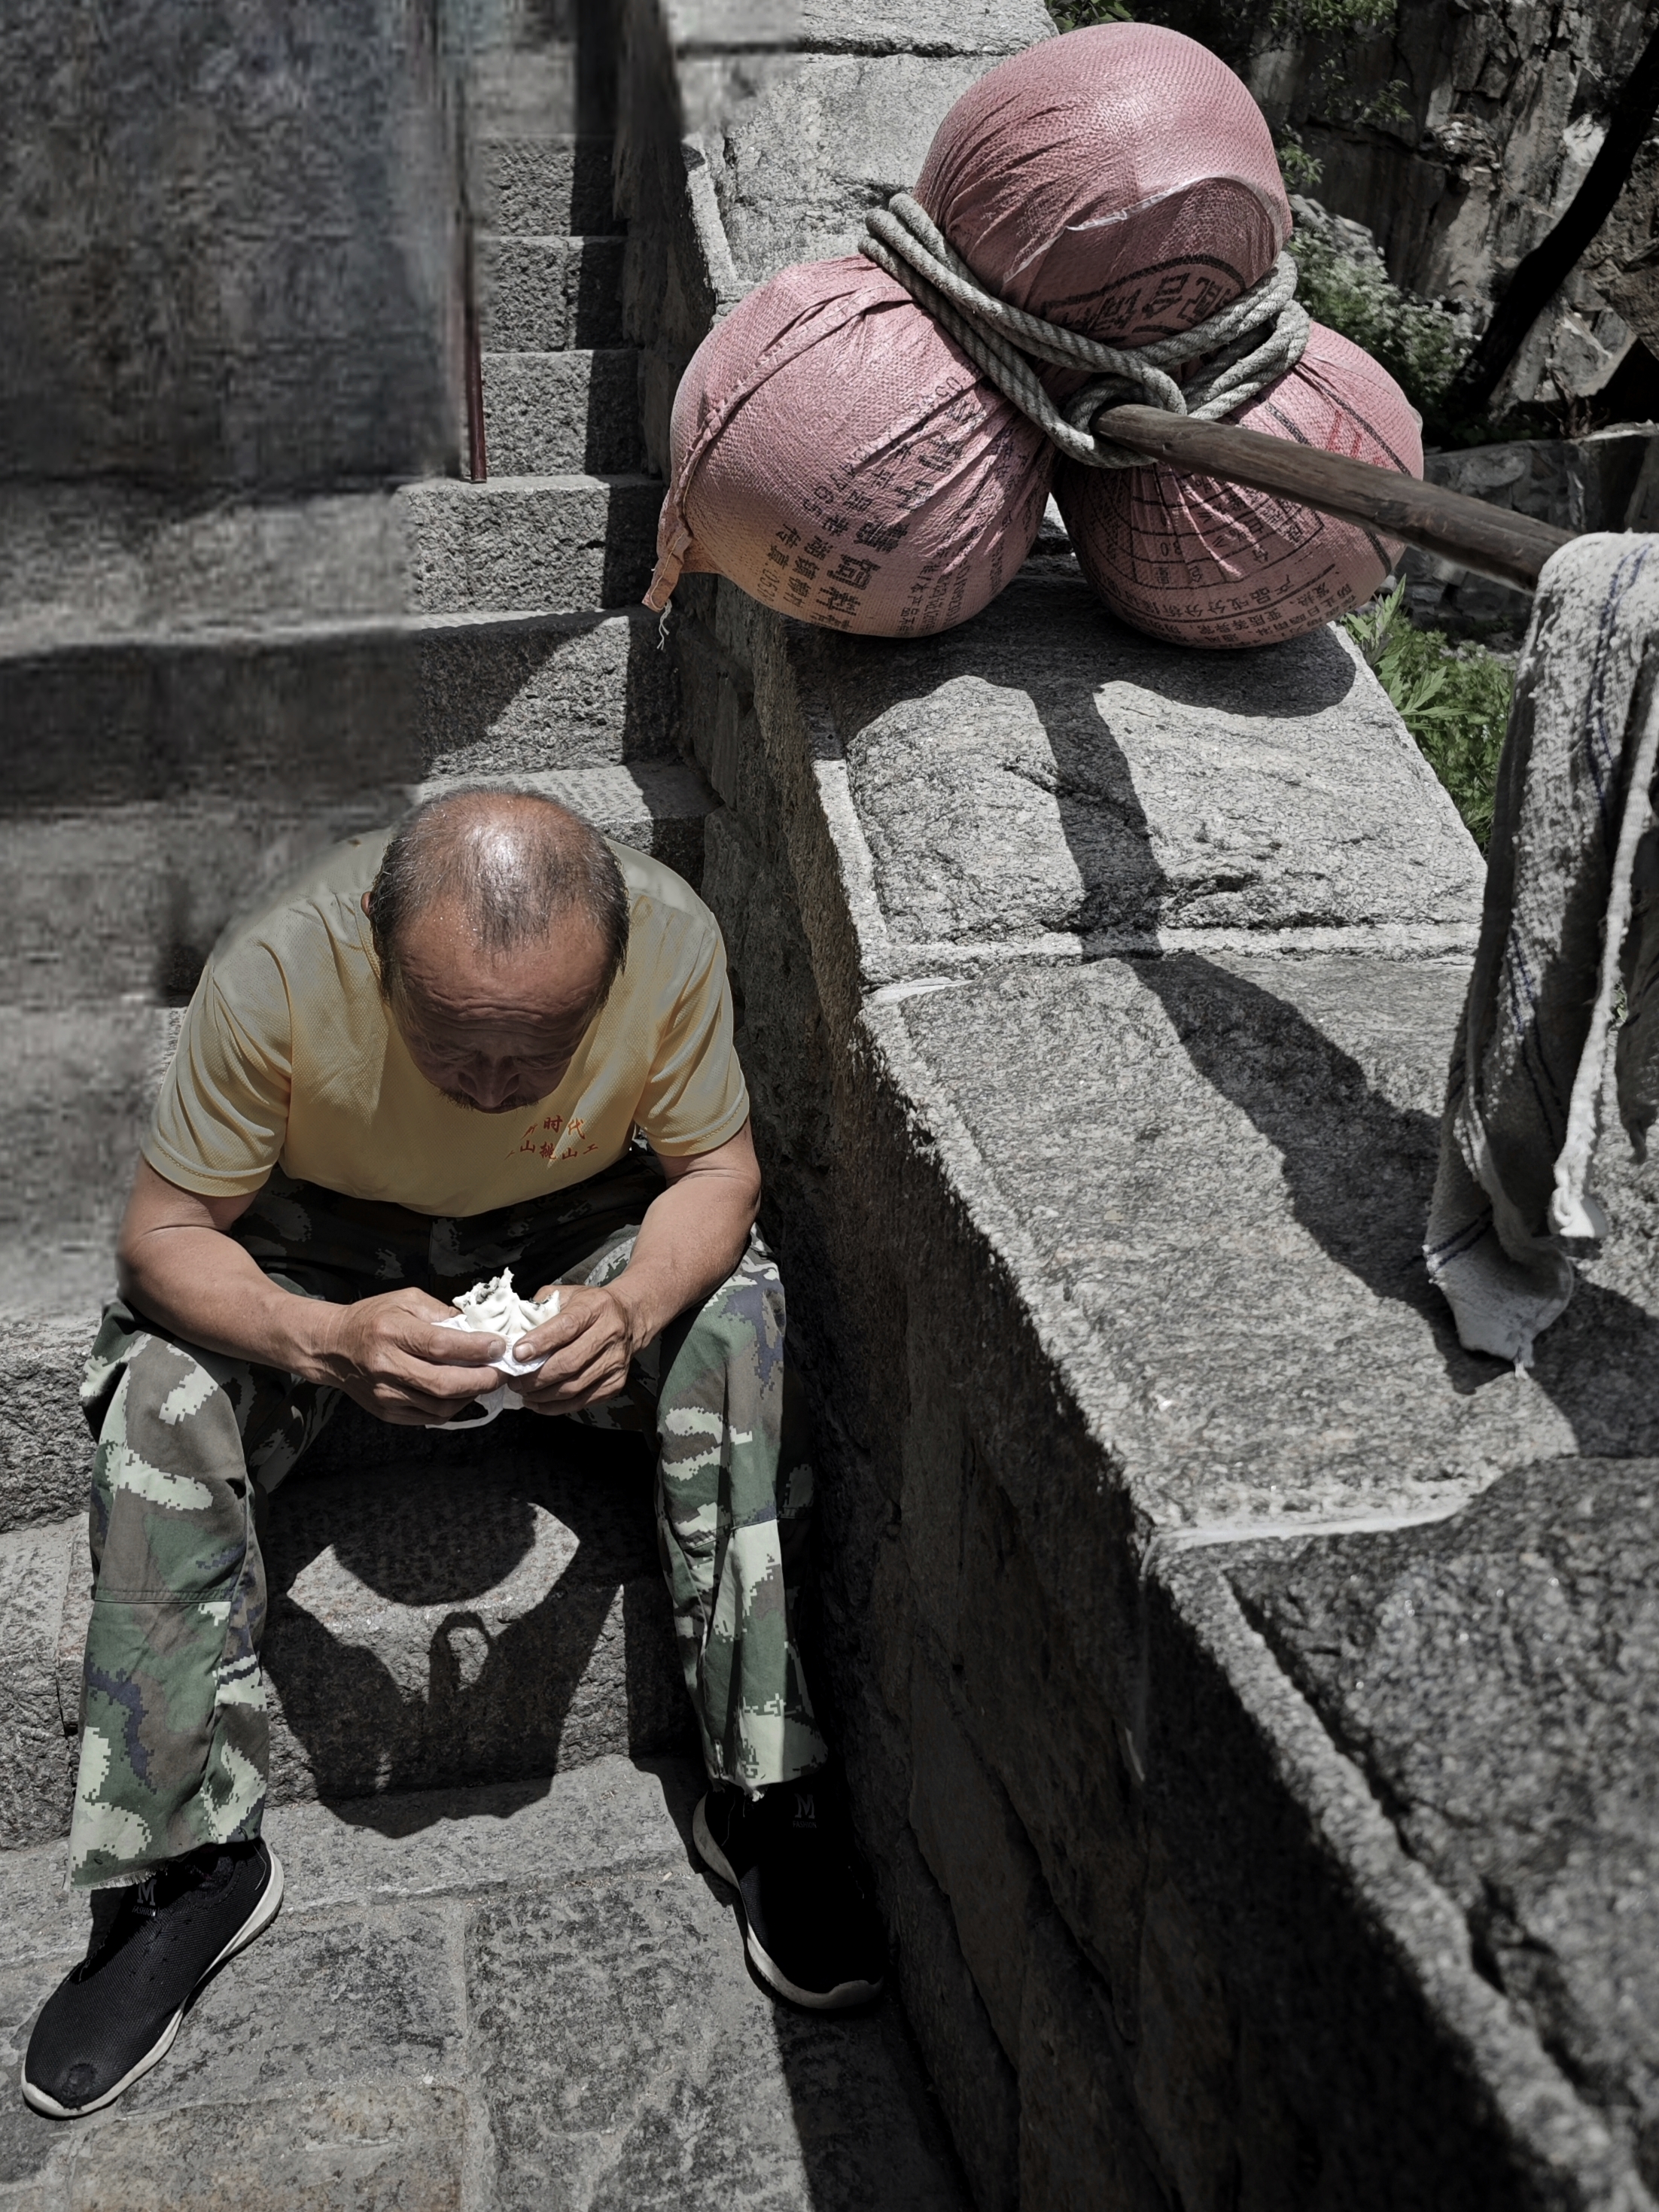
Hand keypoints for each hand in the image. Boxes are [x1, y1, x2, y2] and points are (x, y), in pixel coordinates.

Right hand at [311, 1288, 506, 1426]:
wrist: (332, 1347)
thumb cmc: (373, 1318)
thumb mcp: (406, 1300)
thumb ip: (442, 1313)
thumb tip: (477, 1328)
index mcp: (392, 1332)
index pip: (442, 1346)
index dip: (476, 1349)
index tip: (500, 1346)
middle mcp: (387, 1366)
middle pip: (445, 1383)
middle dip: (483, 1380)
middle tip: (503, 1371)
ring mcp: (386, 1394)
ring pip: (441, 1406)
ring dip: (471, 1396)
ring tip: (486, 1381)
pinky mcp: (387, 1412)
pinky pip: (430, 1417)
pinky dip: (453, 1407)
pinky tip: (463, 1393)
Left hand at [511, 1283, 644, 1414]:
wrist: (629, 1318)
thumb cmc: (590, 1306)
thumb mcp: (566, 1294)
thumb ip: (540, 1307)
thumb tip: (515, 1329)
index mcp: (595, 1308)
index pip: (567, 1327)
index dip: (541, 1342)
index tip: (518, 1354)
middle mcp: (609, 1334)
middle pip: (570, 1363)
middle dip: (536, 1376)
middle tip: (514, 1380)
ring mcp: (615, 1361)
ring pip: (574, 1386)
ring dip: (543, 1394)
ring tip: (523, 1391)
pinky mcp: (616, 1382)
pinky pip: (582, 1401)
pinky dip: (556, 1406)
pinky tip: (538, 1402)